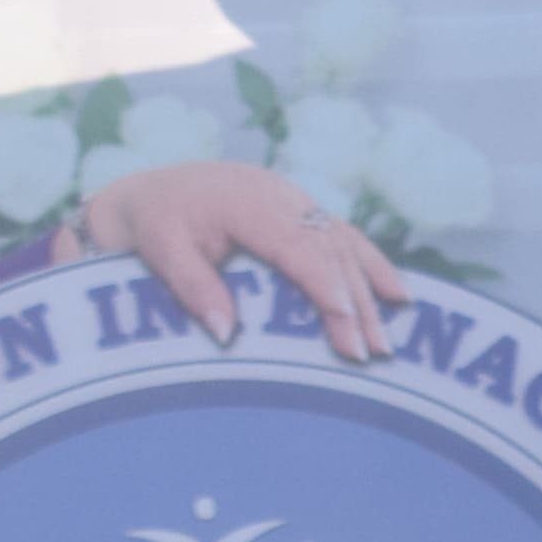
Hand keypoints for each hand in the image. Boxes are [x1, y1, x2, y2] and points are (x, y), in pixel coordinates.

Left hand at [75, 156, 406, 360]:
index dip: (322, 282)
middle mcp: (277, 194)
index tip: (344, 321)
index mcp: (244, 199)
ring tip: (387, 336)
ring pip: (342, 243)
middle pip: (327, 248)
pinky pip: (342, 236)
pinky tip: (395, 294)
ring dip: (368, 290)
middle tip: (367, 351)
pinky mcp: (301, 209)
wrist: (147, 190)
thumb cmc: (151, 223)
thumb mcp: (158, 251)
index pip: (294, 243)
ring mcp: (294, 199)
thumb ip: (192, 287)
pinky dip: (370, 266)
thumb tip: (225, 334)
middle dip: (353, 302)